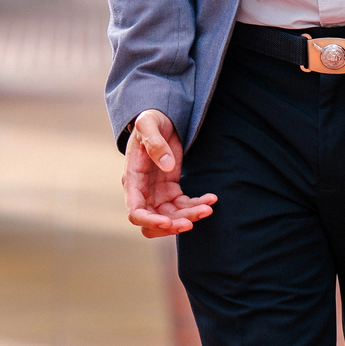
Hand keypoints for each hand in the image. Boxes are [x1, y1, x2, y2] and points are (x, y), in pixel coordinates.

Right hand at [122, 109, 216, 238]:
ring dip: (189, 216)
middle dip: (172, 226)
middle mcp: (144, 192)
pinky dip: (197, 205)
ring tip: (207, 208)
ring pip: (172, 217)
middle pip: (154, 221)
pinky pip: (184, 206)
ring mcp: (158, 194)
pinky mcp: (171, 191)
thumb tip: (167, 165)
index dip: (150, 221)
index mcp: (133, 180)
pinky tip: (211, 199)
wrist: (161, 120)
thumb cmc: (150, 121)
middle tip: (191, 222)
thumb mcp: (148, 125)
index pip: (135, 211)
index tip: (168, 222)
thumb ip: (155, 143)